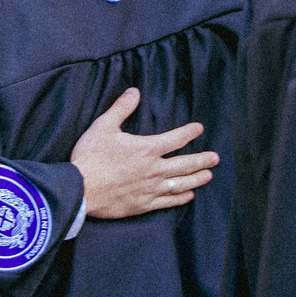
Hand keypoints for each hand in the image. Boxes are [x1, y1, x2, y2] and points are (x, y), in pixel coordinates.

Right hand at [71, 88, 217, 218]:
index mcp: (147, 148)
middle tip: (215, 158)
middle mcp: (154, 169)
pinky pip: (168, 201)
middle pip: (186, 164)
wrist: (80, 189)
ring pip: (181, 183)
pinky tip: (188, 195)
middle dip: (203, 159)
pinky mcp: (143, 204)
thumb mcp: (102, 127)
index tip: (199, 129)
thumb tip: (134, 92)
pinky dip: (181, 198)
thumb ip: (121, 109)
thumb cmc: (90, 157)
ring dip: (197, 178)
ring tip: (208, 176)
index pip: (176, 138)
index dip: (190, 132)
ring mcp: (151, 188)